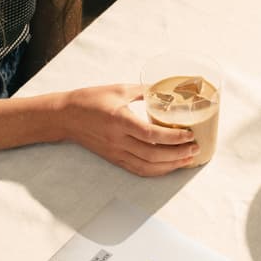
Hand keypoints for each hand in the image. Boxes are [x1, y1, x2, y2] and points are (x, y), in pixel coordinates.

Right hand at [62, 83, 198, 175]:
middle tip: (195, 148)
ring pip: (148, 167)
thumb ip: (143, 91)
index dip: (173, 138)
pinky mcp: (115, 159)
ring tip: (188, 159)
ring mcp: (117, 152)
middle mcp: (119, 140)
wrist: (66, 117)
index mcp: (120, 120)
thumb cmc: (90, 100)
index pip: (151, 135)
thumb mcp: (118, 89)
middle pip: (154, 155)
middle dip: (178, 154)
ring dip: (171, 165)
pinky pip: (139, 170)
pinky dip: (157, 171)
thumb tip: (165, 90)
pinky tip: (170, 166)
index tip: (189, 135)